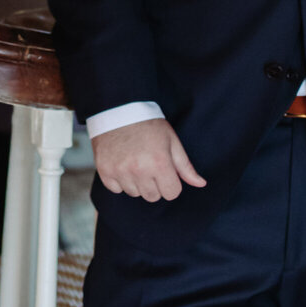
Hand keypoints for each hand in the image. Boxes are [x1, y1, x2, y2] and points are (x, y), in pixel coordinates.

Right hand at [92, 116, 206, 202]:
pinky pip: (116, 189)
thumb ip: (185, 166)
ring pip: (134, 193)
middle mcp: (139, 169)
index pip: (172, 193)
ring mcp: (120, 171)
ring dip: (136, 182)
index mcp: (159, 163)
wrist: (117, 109)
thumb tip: (201, 184)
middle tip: (148, 164)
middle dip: (154, 184)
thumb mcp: (171, 141)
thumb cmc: (148, 124)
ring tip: (134, 161)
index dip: (171, 182)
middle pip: (153, 196)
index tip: (165, 169)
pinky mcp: (104, 170)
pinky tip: (121, 163)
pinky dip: (119, 180)